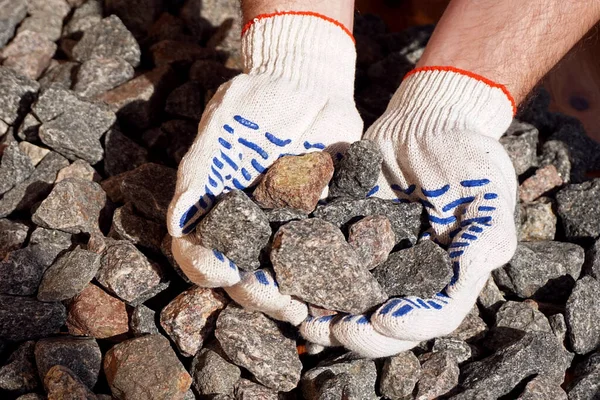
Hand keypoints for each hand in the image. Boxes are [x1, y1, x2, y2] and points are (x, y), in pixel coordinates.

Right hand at [166, 13, 362, 322]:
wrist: (305, 80)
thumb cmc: (254, 101)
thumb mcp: (221, 130)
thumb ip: (198, 174)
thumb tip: (177, 224)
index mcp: (220, 210)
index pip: (202, 251)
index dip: (206, 269)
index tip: (222, 273)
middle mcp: (253, 226)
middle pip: (246, 273)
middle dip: (258, 293)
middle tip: (278, 303)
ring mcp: (290, 226)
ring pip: (287, 273)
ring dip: (294, 294)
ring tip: (309, 306)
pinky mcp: (328, 219)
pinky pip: (330, 253)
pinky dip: (332, 275)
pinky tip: (339, 287)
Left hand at [300, 67, 517, 356]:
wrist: (424, 120)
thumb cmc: (464, 152)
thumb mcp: (488, 189)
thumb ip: (486, 235)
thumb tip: (467, 276)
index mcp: (450, 271)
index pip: (436, 313)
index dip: (411, 324)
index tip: (383, 319)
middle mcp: (412, 275)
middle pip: (390, 321)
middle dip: (363, 333)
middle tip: (336, 331)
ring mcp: (379, 260)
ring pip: (354, 303)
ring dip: (330, 318)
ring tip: (305, 323)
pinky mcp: (348, 239)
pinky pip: (327, 267)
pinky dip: (309, 282)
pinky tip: (291, 289)